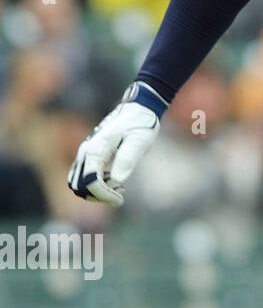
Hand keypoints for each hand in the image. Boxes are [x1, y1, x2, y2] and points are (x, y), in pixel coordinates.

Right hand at [67, 81, 166, 206]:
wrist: (138, 108)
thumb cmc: (141, 124)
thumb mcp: (139, 141)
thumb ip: (127, 159)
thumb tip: (117, 180)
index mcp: (96, 149)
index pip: (89, 182)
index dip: (103, 195)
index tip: (120, 199)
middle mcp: (85, 152)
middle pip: (78, 186)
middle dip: (97, 196)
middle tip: (119, 194)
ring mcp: (86, 153)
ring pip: (78, 183)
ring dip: (95, 192)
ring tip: (119, 188)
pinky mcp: (90, 155)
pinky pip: (84, 176)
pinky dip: (95, 185)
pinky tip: (115, 181)